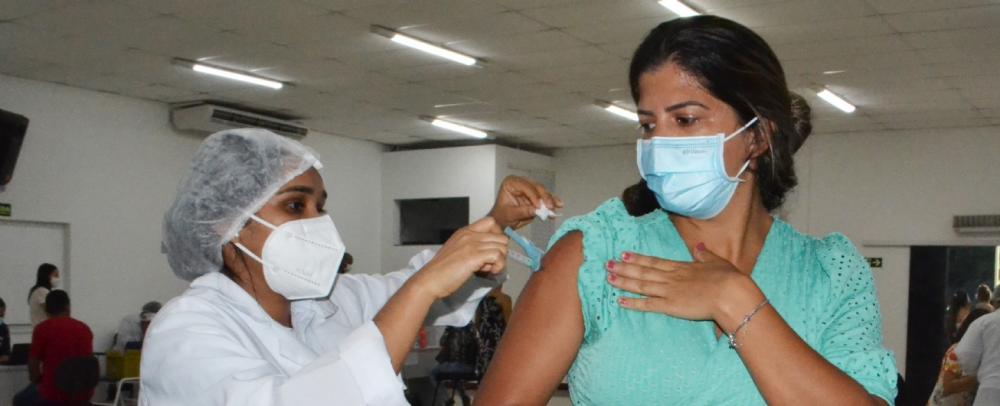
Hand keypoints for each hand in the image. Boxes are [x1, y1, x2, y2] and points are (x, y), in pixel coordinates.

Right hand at [410, 217, 508, 299]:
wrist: (430, 280)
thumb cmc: (442, 271)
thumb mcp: (457, 251)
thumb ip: (472, 248)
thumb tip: (489, 254)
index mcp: (465, 232)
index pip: (491, 222)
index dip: (496, 236)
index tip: (491, 249)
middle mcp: (470, 234)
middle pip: (501, 236)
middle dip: (499, 251)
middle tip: (489, 263)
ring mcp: (472, 244)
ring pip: (502, 246)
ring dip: (499, 260)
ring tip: (486, 269)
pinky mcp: (475, 256)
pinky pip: (498, 256)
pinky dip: (498, 266)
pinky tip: (487, 272)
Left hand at [489, 176, 563, 229]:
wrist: (503, 222)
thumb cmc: (501, 216)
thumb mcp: (510, 215)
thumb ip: (523, 211)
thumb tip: (535, 210)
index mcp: (511, 183)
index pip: (524, 186)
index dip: (533, 195)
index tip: (538, 205)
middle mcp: (521, 183)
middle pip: (536, 187)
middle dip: (544, 197)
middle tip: (550, 206)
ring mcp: (529, 189)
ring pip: (543, 191)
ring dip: (550, 199)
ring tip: (556, 206)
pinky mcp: (536, 196)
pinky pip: (545, 197)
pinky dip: (552, 202)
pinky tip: (558, 205)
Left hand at [605, 244, 764, 331]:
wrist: (731, 294)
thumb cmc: (728, 279)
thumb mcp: (717, 261)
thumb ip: (705, 255)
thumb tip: (698, 246)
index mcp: (681, 267)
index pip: (654, 262)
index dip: (638, 258)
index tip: (624, 254)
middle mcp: (671, 277)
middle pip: (643, 272)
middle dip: (624, 268)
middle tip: (607, 264)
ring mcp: (669, 291)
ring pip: (641, 285)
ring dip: (623, 282)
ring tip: (608, 278)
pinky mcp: (670, 306)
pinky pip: (648, 305)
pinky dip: (633, 303)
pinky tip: (620, 301)